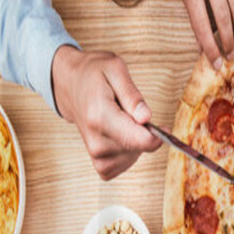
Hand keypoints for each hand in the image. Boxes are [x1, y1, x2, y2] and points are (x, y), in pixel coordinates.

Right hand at [52, 46, 160, 179]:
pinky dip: (129, 151)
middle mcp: (96, 140)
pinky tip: (121, 135)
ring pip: (136, 156)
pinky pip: (126, 164)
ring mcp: (96, 154)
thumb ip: (132, 95)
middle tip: (133, 113)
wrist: (70, 85)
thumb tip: (146, 118)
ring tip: (123, 121)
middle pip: (140, 148)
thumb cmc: (93, 75)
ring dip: (137, 141)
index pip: (139, 140)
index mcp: (100, 117)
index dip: (157, 136)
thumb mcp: (115, 69)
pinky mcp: (100, 163)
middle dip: (145, 132)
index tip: (163, 127)